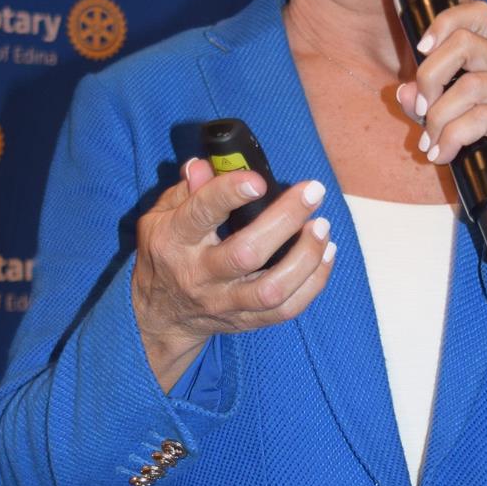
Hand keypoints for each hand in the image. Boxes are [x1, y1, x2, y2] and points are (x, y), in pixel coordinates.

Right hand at [133, 160, 335, 392]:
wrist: (161, 316)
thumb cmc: (166, 254)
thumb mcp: (160, 218)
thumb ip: (185, 190)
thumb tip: (205, 164)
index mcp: (175, 241)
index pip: (201, 214)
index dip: (230, 194)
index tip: (259, 180)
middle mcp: (200, 275)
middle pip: (246, 253)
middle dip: (285, 220)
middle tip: (313, 192)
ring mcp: (225, 302)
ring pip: (271, 289)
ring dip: (305, 257)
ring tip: (322, 226)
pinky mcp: (247, 321)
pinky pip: (287, 310)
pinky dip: (314, 283)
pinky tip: (326, 253)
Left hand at [394, 0, 486, 263]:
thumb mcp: (451, 125)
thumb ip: (426, 104)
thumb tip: (401, 91)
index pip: (478, 15)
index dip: (444, 22)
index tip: (420, 49)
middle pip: (465, 44)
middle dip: (429, 76)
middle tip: (419, 108)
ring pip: (469, 85)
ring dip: (438, 117)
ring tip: (430, 145)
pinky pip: (480, 118)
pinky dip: (452, 137)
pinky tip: (444, 154)